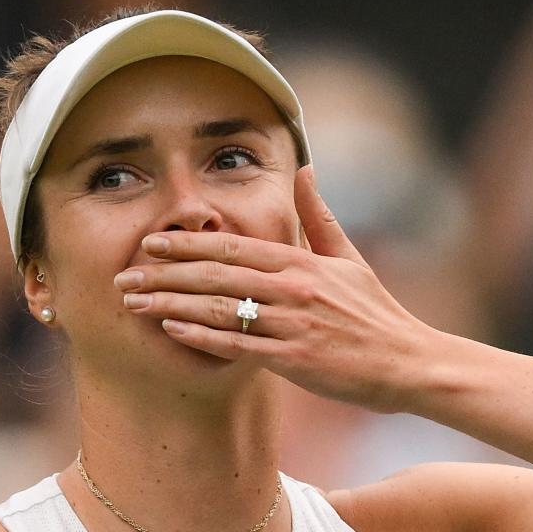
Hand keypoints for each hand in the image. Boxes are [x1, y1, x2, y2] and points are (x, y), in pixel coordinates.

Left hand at [114, 165, 436, 412]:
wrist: (409, 362)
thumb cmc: (376, 313)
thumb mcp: (349, 259)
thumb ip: (319, 216)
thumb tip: (305, 168)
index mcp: (302, 262)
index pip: (233, 247)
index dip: (188, 244)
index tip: (151, 241)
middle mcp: (293, 288)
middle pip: (217, 275)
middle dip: (165, 273)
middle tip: (123, 273)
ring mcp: (294, 324)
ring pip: (221, 309)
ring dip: (172, 306)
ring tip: (133, 304)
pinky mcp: (296, 359)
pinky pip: (241, 346)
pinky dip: (204, 338)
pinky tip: (172, 333)